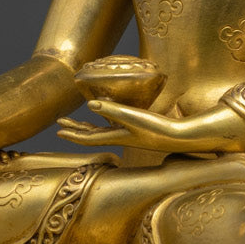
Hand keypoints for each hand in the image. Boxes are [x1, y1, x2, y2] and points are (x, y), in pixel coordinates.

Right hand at [56, 101, 244, 152]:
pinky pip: (119, 118)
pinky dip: (108, 112)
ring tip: (62, 129)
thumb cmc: (173, 133)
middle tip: (57, 128)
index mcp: (124, 136)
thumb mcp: (156, 124)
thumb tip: (156, 110)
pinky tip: (95, 105)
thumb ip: (147, 116)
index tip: (61, 129)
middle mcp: (123, 136)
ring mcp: (128, 133)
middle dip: (75, 133)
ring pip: (100, 134)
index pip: (95, 137)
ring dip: (82, 131)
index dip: (78, 134)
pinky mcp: (138, 125)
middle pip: (92, 138)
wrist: (187, 138)